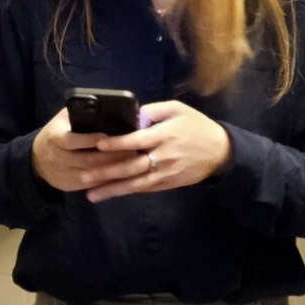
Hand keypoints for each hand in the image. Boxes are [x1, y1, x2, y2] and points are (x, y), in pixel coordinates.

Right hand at [29, 107, 126, 192]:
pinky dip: (108, 180)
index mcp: (55, 138)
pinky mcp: (70, 186)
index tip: (115, 137)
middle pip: (88, 160)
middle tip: (134, 150)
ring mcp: (64, 174)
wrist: (36, 161)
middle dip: (112, 156)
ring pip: (92, 175)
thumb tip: (105, 106)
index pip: (74, 140)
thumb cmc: (56, 134)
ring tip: (133, 162)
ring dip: (114, 170)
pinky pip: (92, 185)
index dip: (94, 140)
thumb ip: (78, 113)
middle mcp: (58, 158)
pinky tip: (124, 175)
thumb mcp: (61, 120)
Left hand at [79, 101, 231, 203]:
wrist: (220, 152)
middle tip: (84, 177)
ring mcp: (164, 173)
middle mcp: (162, 157)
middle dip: (106, 173)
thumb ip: (153, 111)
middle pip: (131, 167)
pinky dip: (127, 191)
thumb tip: (132, 116)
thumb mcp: (177, 109)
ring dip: (112, 189)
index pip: (136, 141)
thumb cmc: (196, 126)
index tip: (98, 144)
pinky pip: (144, 189)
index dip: (117, 143)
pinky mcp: (167, 184)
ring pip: (135, 183)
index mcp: (163, 136)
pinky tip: (111, 194)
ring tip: (91, 194)